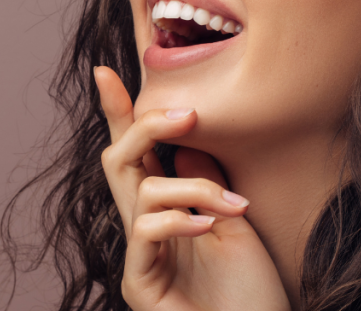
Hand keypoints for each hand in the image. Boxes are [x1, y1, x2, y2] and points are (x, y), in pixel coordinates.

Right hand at [95, 66, 291, 310]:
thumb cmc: (254, 293)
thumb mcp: (235, 219)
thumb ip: (205, 179)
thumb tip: (185, 138)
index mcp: (167, 212)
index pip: (136, 155)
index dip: (118, 114)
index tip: (106, 72)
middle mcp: (147, 230)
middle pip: (118, 160)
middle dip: (145, 127)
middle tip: (188, 113)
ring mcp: (141, 257)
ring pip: (141, 190)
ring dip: (194, 187)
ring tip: (235, 206)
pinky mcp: (139, 283)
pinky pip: (147, 229)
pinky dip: (182, 219)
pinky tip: (213, 226)